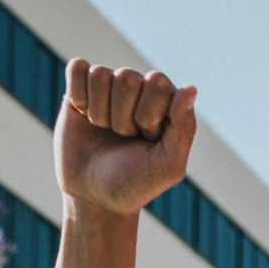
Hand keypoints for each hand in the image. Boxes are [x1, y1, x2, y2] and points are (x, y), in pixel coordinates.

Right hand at [57, 60, 196, 216]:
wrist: (95, 198)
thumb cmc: (135, 183)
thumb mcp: (168, 165)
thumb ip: (184, 128)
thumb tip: (191, 88)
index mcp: (165, 102)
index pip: (156, 82)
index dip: (148, 114)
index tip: (146, 139)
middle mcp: (138, 90)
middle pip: (127, 77)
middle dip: (122, 116)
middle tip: (123, 138)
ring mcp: (108, 88)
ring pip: (100, 74)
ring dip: (100, 112)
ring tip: (105, 131)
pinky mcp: (79, 89)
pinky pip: (77, 68)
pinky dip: (78, 95)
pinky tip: (83, 115)